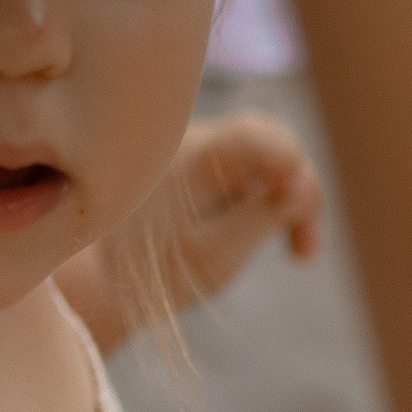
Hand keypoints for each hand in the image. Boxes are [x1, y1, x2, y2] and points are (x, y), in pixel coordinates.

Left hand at [59, 111, 322, 352]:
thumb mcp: (211, 258)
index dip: (291, 163)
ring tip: (301, 252)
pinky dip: (278, 202)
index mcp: (185, 159)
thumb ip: (259, 218)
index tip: (300, 206)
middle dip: (301, 187)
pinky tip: (292, 244)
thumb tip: (303, 184)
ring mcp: (204, 148)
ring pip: (271, 156)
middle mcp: (193, 140)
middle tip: (305, 246)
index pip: (253, 135)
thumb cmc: (153, 271)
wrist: (106, 276)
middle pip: (271, 140)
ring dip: (294, 198)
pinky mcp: (213, 163)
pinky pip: (261, 170)